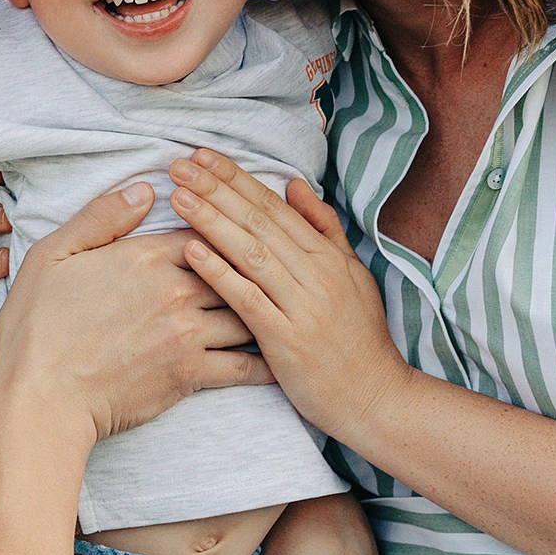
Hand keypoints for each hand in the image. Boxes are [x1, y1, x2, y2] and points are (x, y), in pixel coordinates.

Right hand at [0, 182, 269, 445]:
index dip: (221, 226)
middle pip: (234, 268)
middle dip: (255, 264)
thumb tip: (145, 189)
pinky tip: (282, 356)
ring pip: (247, 312)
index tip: (235, 227)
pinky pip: (245, 365)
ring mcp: (187, 334)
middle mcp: (174, 291)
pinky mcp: (190, 375)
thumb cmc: (37, 327)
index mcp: (144, 256)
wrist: (41, 398)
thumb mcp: (52, 255)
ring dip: (266, 308)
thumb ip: (102, 218)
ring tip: (288, 305)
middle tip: (280, 263)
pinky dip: (267, 361)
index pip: (203, 229)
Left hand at [168, 150, 414, 434]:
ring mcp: (302, 306)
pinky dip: (219, 273)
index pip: (274, 206)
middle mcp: (317, 274)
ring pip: (251, 253)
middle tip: (178, 165)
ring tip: (178, 196)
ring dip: (212, 221)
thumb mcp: (352, 275)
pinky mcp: (287, 340)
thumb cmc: (359, 337)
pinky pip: (248, 299)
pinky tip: (191, 251)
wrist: (377, 399)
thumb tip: (293, 184)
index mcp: (328, 257)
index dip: (236, 179)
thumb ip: (323, 228)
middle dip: (216, 189)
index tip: (201, 156)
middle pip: (259, 222)